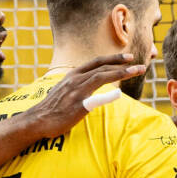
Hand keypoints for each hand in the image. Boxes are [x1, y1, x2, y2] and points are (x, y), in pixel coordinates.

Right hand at [27, 54, 147, 138]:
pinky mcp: (77, 106)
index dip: (113, 59)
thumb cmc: (52, 108)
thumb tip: (91, 86)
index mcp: (73, 75)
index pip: (96, 62)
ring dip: (122, 73)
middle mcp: (75, 80)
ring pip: (102, 77)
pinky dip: (107, 95)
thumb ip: (78, 86)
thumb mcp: (65, 90)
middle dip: (122, 64)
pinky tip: (119, 93)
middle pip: (103, 67)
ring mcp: (76, 92)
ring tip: (136, 72)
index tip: (127, 58)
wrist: (37, 119)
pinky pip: (95, 99)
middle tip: (139, 64)